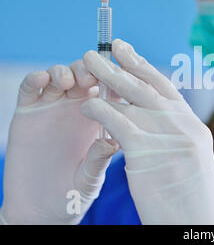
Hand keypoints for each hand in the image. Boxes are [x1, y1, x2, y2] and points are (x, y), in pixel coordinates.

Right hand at [0, 61, 118, 223]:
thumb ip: (98, 159)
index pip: (110, 89)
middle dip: (90, 70)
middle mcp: (78, 108)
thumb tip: (112, 143)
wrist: (40, 209)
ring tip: (69, 81)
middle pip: (86, 75)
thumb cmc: (73, 193)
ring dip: (66, 71)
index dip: (114, 79)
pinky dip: (36, 78)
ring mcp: (52, 107)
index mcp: (100, 118)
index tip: (119, 74)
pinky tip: (43, 79)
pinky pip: (31, 88)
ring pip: (60, 75)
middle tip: (91, 77)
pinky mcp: (27, 112)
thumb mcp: (90, 177)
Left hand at [80, 39, 213, 224]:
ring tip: (87, 64)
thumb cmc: (189, 198)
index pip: (166, 89)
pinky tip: (87, 103)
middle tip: (106, 47)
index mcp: (192, 126)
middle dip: (125, 64)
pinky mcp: (146, 152)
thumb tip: (146, 118)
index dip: (145, 67)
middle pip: (148, 87)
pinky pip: (118, 122)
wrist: (196, 222)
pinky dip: (101, 109)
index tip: (128, 52)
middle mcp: (182, 125)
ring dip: (107, 79)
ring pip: (132, 99)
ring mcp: (167, 137)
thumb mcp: (187, 160)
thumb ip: (171, 136)